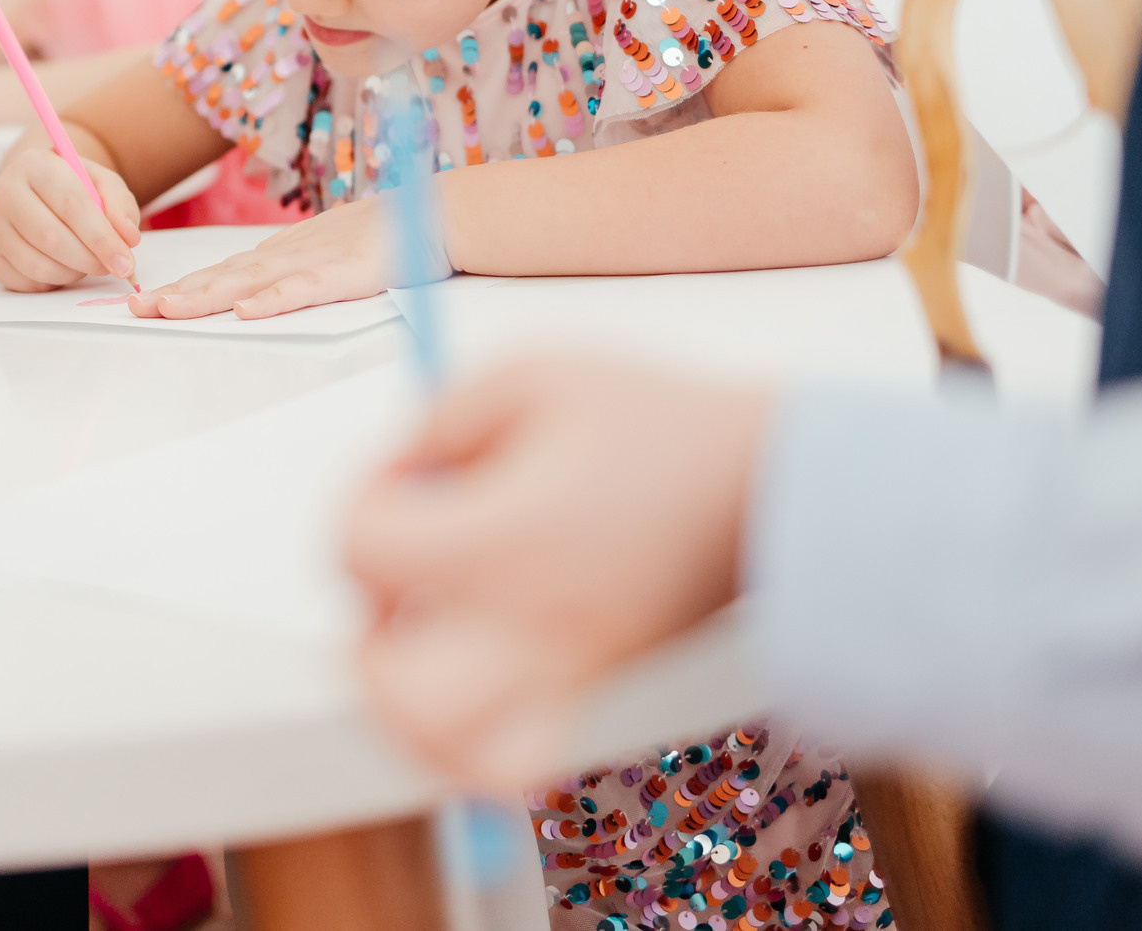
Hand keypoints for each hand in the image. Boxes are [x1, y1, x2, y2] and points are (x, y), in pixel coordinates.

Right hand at [0, 141, 141, 290]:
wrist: (38, 191)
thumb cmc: (73, 187)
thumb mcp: (103, 184)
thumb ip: (121, 206)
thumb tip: (127, 238)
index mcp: (36, 164)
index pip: (71, 205)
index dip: (102, 238)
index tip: (125, 262)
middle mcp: (6, 191)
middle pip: (52, 238)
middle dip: (90, 260)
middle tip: (113, 267)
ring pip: (39, 265)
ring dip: (73, 272)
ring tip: (86, 260)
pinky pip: (27, 281)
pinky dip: (54, 281)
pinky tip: (62, 264)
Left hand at [128, 198, 383, 319]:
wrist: (430, 214)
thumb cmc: (379, 239)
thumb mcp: (323, 256)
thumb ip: (289, 273)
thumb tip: (252, 294)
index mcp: (280, 254)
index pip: (220, 272)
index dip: (182, 287)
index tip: (143, 302)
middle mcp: (285, 255)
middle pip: (221, 277)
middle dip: (176, 294)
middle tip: (134, 308)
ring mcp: (311, 262)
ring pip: (248, 282)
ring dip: (206, 296)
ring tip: (168, 310)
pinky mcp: (341, 274)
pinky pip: (301, 289)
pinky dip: (272, 300)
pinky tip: (245, 311)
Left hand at [344, 357, 772, 796]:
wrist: (780, 487)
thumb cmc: (666, 426)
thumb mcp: (534, 374)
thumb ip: (439, 417)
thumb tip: (396, 466)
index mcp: (503, 543)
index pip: (364, 551)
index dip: (361, 498)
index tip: (404, 474)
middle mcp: (529, 629)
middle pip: (391, 683)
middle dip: (366, 633)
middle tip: (391, 587)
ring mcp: (567, 679)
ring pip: (449, 753)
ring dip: (403, 708)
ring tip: (415, 652)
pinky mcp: (598, 698)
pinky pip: (514, 767)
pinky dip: (469, 749)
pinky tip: (469, 694)